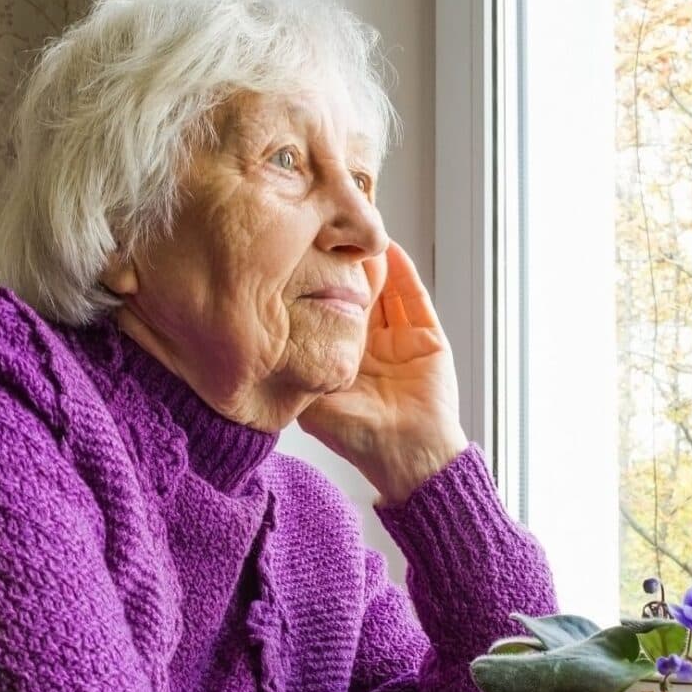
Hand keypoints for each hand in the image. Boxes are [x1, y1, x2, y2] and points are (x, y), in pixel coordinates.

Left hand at [297, 241, 467, 503]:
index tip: (301, 259)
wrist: (409, 457)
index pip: (327, 312)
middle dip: (343, 267)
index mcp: (342, 359)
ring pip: (385, 291)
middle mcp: (370, 346)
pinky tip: (390, 249)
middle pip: (356, 295)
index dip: (316, 286)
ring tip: (356, 234)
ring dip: (372, 263)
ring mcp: (399, 339)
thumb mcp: (313, 402)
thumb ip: (296, 373)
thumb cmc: (359, 438)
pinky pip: (414, 298)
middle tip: (328, 235)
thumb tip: (264, 343)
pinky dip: (403, 272)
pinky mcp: (427, 338)